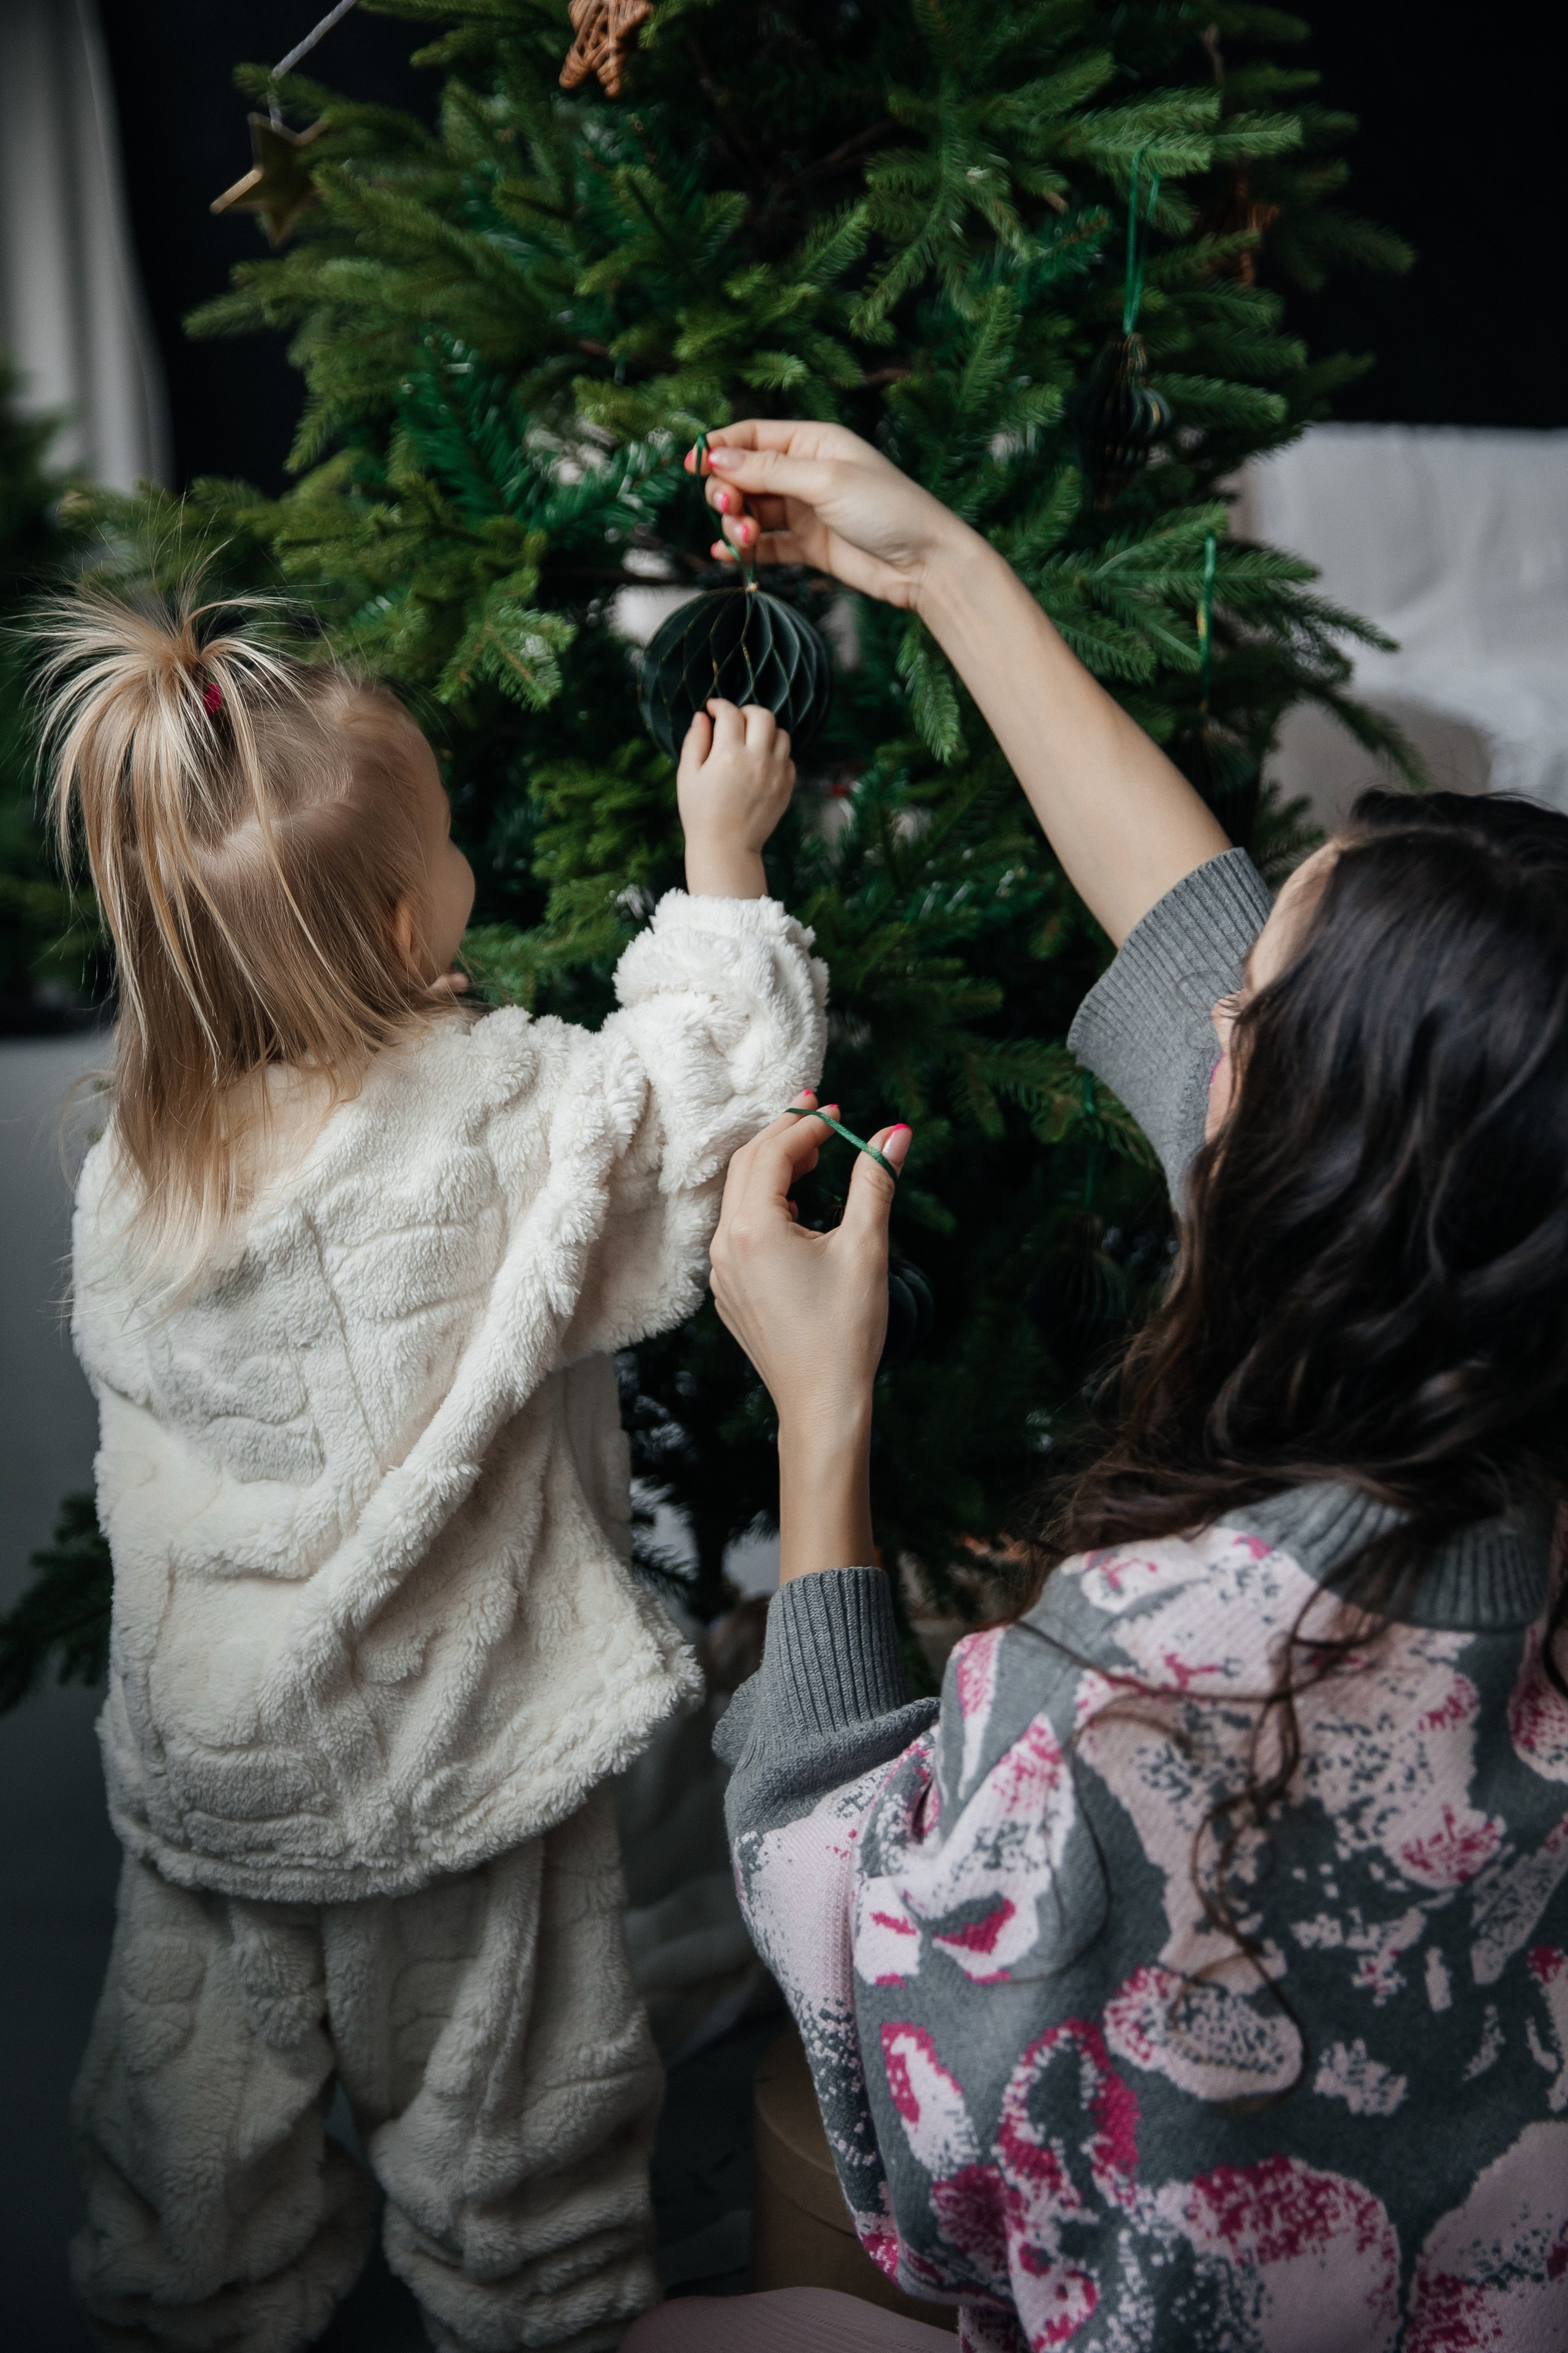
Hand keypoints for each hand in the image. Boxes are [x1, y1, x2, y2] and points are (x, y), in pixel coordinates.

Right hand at [678, 698, 794, 898]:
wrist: (726, 848)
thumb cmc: (701, 814)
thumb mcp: (688, 776)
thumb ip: (695, 742)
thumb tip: (702, 717)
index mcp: (728, 755)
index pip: (730, 713)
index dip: (719, 706)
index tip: (713, 710)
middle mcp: (757, 760)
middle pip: (763, 715)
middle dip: (746, 712)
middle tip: (734, 722)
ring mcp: (776, 773)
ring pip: (781, 733)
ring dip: (765, 731)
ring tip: (750, 741)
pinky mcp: (787, 786)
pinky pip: (788, 757)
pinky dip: (776, 753)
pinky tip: (760, 762)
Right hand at [687, 421, 970, 614]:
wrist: (926, 563)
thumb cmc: (888, 509)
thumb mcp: (825, 480)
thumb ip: (769, 469)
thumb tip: (718, 456)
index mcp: (814, 442)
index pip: (753, 436)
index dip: (718, 447)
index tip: (691, 466)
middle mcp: (806, 473)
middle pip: (745, 475)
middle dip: (727, 492)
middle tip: (729, 510)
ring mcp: (806, 511)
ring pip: (753, 512)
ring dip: (738, 525)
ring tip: (744, 540)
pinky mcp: (809, 546)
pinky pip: (766, 545)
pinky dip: (745, 550)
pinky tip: (728, 556)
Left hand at [710, 1096, 912, 1580]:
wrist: (822, 1403)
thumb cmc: (846, 1330)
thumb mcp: (866, 1247)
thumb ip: (876, 1182)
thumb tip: (895, 1132)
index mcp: (752, 1229)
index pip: (772, 1153)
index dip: (805, 1125)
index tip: (837, 1111)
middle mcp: (725, 1246)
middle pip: (747, 1166)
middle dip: (784, 1135)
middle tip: (820, 1114)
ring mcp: (723, 1272)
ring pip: (740, 1197)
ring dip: (775, 1168)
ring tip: (816, 1156)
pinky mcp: (731, 1291)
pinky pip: (740, 1230)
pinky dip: (767, 1204)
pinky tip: (799, 1205)